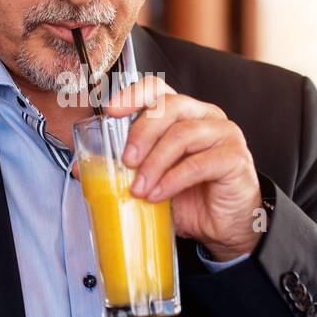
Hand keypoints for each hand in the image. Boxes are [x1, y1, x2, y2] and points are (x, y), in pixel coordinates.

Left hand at [102, 75, 262, 261]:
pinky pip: (199, 163)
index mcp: (183, 114)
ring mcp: (224, 134)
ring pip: (183, 135)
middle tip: (126, 161)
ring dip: (155, 163)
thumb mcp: (151, 182)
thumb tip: (81, 168)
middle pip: (169, 107)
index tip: (110, 112)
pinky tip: (159, 195)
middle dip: (141, 133)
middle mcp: (205, 116)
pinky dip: (173, 180)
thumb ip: (123, 170)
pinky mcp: (235, 158)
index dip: (133, 95)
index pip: (158, 89)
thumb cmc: (191, 199)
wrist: (225, 228)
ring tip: (139, 189)